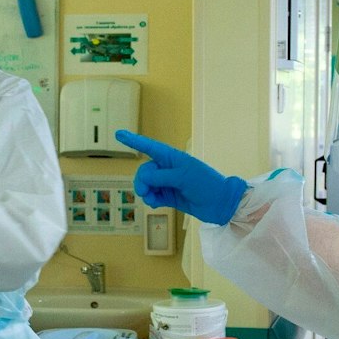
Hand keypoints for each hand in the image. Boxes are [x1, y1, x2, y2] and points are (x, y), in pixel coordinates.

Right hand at [114, 131, 247, 225]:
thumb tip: (144, 178)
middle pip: (144, 171)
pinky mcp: (169, 197)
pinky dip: (151, 200)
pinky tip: (156, 204)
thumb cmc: (206, 184)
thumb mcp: (183, 177)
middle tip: (144, 191)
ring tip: (152, 199)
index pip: (149, 147)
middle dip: (141, 180)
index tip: (118, 134)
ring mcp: (168, 183)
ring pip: (146, 185)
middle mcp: (168, 169)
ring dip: (145, 192)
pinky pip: (152, 196)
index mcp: (173, 158)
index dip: (134, 140)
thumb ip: (161, 176)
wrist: (220, 204)